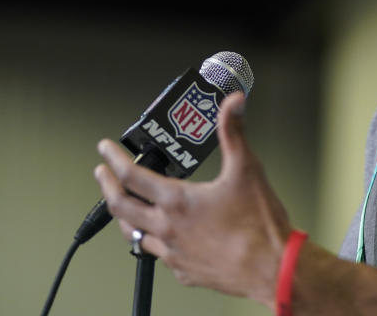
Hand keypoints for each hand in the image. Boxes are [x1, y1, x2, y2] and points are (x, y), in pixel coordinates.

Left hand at [94, 92, 291, 306]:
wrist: (272, 269)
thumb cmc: (259, 226)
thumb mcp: (247, 169)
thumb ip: (234, 132)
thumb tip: (233, 104)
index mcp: (177, 201)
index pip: (132, 177)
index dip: (114, 159)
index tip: (106, 150)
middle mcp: (168, 228)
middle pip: (121, 207)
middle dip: (107, 187)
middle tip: (103, 174)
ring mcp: (174, 253)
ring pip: (134, 235)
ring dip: (125, 218)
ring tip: (123, 208)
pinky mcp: (185, 272)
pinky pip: (160, 256)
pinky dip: (154, 242)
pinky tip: (162, 238)